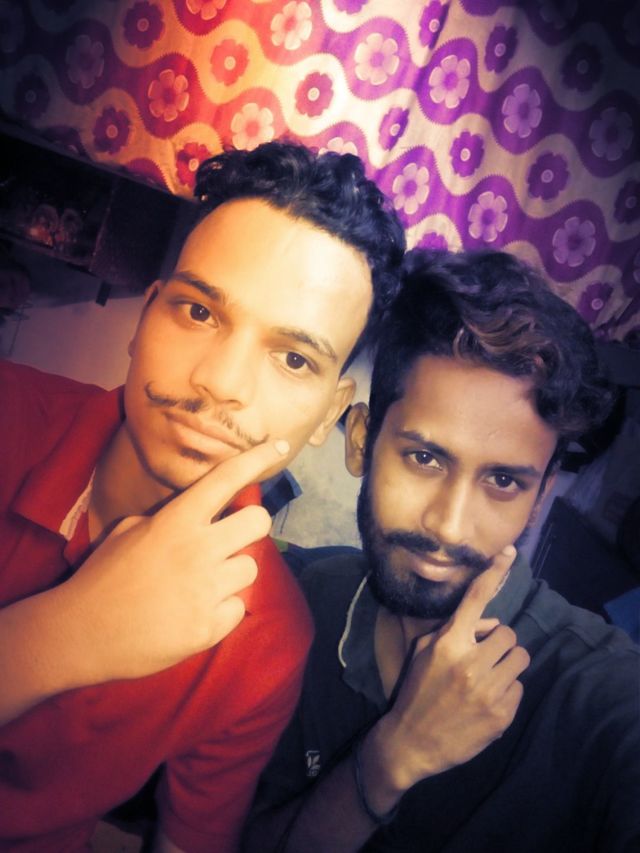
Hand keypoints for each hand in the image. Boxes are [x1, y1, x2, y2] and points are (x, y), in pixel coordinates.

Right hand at [56, 440, 288, 684]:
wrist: (80, 634)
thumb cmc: (102, 577)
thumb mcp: (128, 530)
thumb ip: (169, 518)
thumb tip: (201, 514)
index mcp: (175, 521)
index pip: (225, 480)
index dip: (256, 459)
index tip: (279, 447)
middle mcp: (197, 551)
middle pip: (258, 522)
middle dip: (250, 525)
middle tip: (231, 536)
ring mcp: (205, 591)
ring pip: (251, 568)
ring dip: (232, 573)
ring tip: (202, 583)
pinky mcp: (208, 628)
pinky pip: (237, 608)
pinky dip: (221, 610)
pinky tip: (193, 613)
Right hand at [368, 547, 528, 801]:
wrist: (412, 742)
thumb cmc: (416, 690)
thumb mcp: (423, 652)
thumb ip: (454, 631)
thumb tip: (489, 623)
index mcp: (449, 643)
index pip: (476, 599)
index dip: (494, 573)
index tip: (509, 552)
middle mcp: (471, 663)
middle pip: (509, 634)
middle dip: (499, 643)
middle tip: (484, 655)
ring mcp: (489, 690)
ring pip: (520, 659)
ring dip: (507, 664)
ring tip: (488, 676)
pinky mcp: (501, 715)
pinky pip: (519, 688)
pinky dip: (507, 691)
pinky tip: (486, 701)